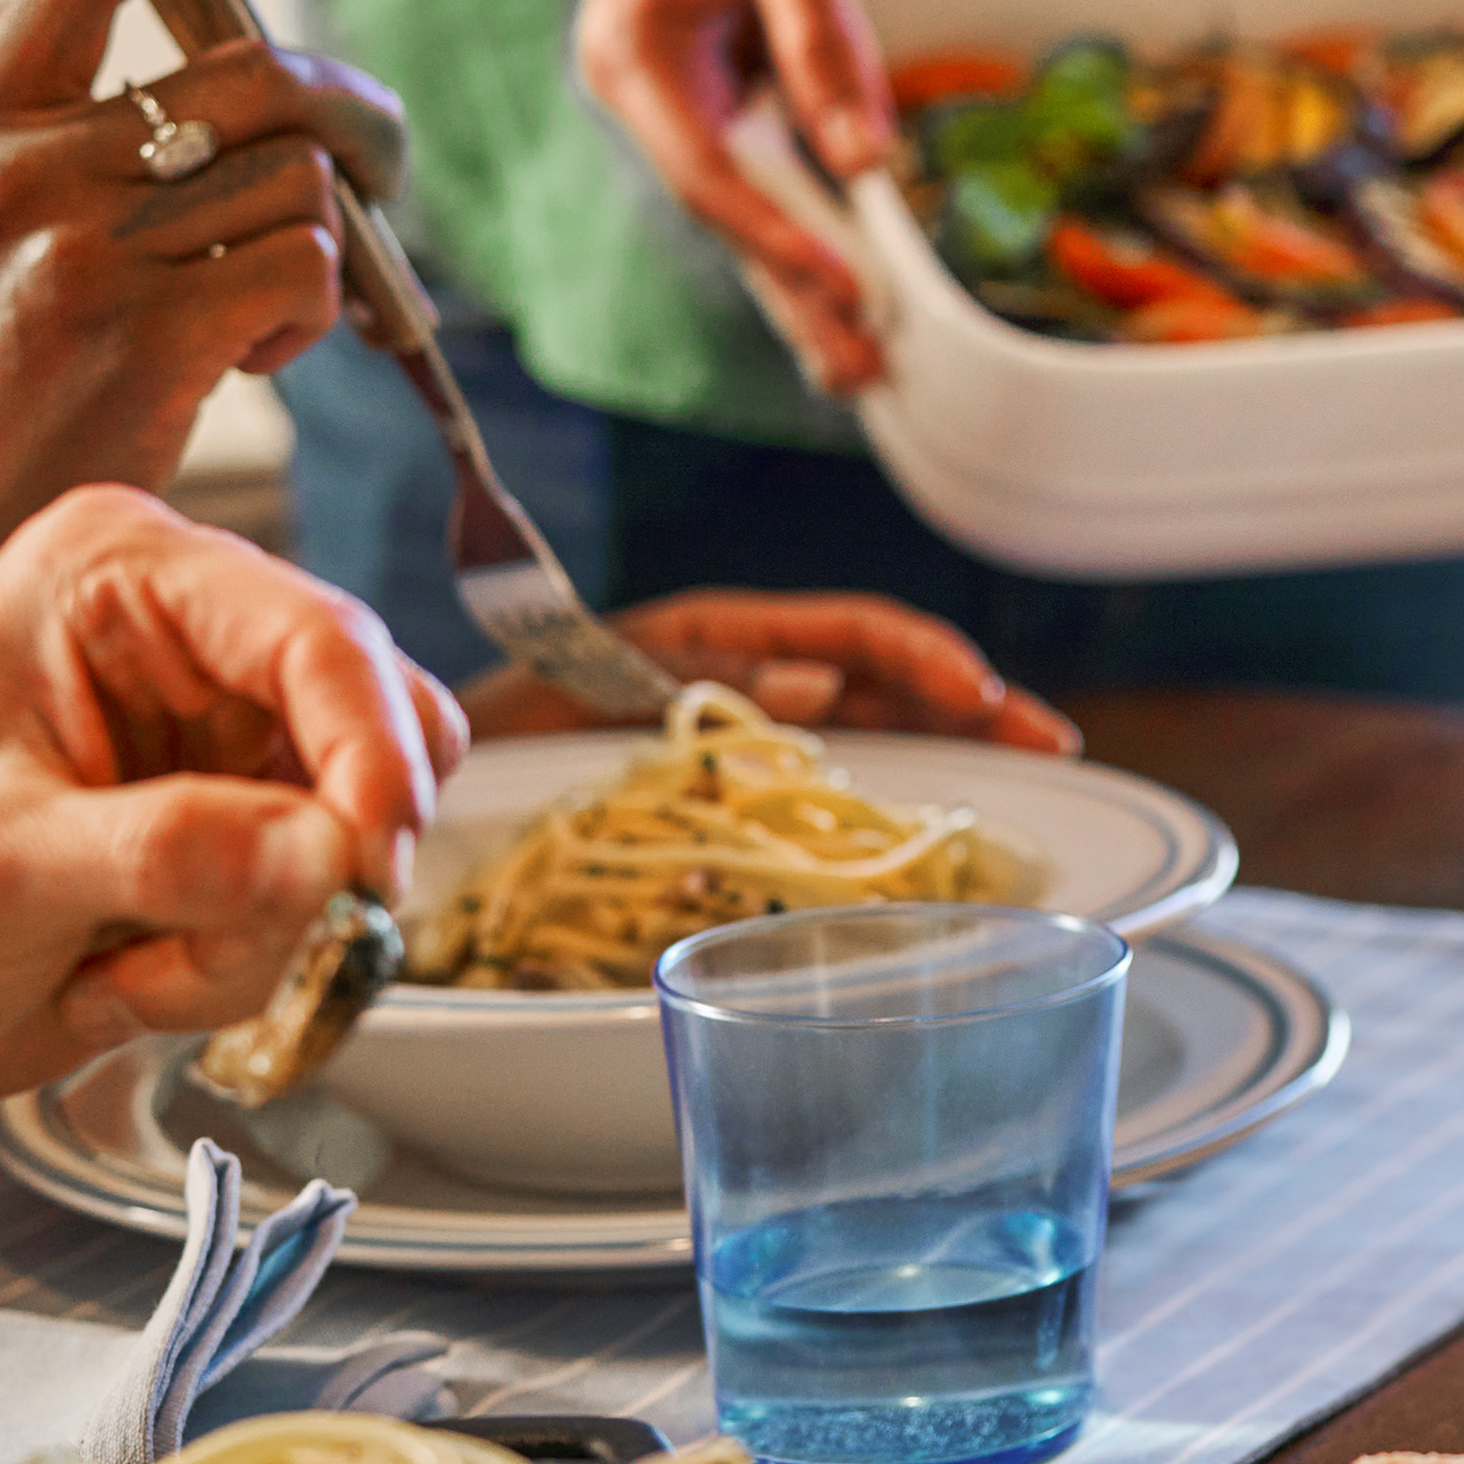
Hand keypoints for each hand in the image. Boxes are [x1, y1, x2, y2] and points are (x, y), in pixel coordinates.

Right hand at [0, 0, 407, 754]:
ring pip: (299, 180)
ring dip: (324, 248)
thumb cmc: (3, 393)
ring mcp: (78, 248)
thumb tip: (266, 99)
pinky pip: (306, 264)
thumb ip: (86, 157)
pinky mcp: (143, 329)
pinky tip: (261, 356)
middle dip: (358, 119)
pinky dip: (320, 311)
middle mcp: (20, 172)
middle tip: (386, 174)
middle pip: (258, 77)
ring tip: (262, 314)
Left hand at [0, 487, 462, 1136]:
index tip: (368, 868)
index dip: (370, 754)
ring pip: (365, 827)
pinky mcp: (247, 830)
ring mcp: (227, 740)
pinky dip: (261, 961)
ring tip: (141, 963)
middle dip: (310, 862)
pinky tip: (141, 973)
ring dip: (276, 928)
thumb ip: (162, 853)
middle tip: (237, 941)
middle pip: (377, 727)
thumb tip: (327, 852)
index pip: (317, 637)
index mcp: (117, 578)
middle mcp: (193, 641)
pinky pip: (332, 899)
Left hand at [462, 589, 1074, 750]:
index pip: (846, 633)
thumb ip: (685, 677)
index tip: (980, 697)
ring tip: (1031, 776)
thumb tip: (816, 688)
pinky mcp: (736, 800)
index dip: (922, 658)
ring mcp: (746, 743)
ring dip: (956, 750)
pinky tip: (941, 831)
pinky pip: (832, 789)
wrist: (412, 794)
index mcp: (714, 640)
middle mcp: (744, 685)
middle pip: (885, 680)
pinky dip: (898, 800)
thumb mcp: (575, 689)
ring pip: (875, 732)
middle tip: (1051, 743)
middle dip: (975, 703)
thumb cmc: (489, 730)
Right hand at [560, 0, 892, 387]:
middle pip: (725, 214)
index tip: (855, 291)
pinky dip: (805, 221)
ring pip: (744, 204)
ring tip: (860, 361)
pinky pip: (763, 166)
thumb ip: (818, 33)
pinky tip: (849, 276)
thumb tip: (861, 153)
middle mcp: (646, 88)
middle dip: (791, 295)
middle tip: (861, 376)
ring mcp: (678, 90)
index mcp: (637, 55)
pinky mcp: (717, 80)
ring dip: (799, 277)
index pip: (714, 176)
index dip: (787, 240)